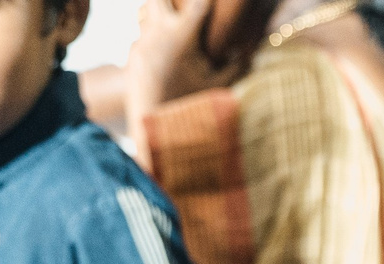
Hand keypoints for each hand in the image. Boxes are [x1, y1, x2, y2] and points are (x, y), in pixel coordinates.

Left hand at [124, 0, 234, 146]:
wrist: (153, 130)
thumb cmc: (191, 107)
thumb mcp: (219, 86)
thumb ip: (237, 65)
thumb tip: (251, 50)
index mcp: (182, 37)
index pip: (197, 2)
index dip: (207, 1)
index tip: (213, 5)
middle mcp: (157, 34)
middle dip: (172, 0)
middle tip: (186, 11)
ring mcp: (141, 43)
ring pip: (145, 11)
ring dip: (160, 15)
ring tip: (175, 29)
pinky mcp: (132, 56)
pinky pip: (140, 36)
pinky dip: (152, 38)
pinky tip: (164, 54)